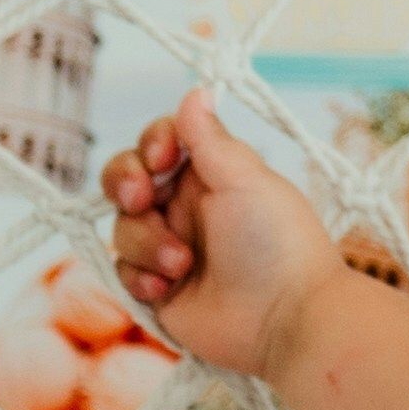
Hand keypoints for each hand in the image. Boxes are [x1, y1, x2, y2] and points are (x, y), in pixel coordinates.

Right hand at [101, 88, 342, 383]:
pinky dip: (141, 277)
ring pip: (122, 227)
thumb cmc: (278, 243)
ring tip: (182, 265)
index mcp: (211, 175)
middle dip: (125, 185)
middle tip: (143, 199)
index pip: (159, 144)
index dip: (150, 146)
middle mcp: (187, 208)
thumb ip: (209, 139)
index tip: (162, 158)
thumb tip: (197, 89)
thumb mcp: (245, 180)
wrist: (286, 320)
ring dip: (146, 242)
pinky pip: (123, 271)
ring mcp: (170, 249)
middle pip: (126, 180)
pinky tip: (169, 289)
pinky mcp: (159, 289)